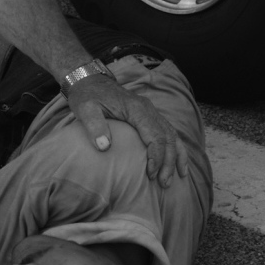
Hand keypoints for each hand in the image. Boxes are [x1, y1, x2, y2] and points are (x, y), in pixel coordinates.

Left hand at [66, 73, 187, 185]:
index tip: (150, 174)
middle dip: (169, 162)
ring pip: (172, 135)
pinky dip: (174, 147)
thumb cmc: (86, 96)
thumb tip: (103, 147)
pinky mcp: (148, 115)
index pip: (154, 136)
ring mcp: (150, 112)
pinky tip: (177, 161)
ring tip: (179, 177)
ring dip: (177, 156)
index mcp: (136, 109)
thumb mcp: (85, 109)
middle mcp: (148, 110)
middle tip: (164, 183)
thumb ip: (94, 126)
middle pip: (167, 138)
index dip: (156, 157)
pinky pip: (167, 132)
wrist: (89, 81)